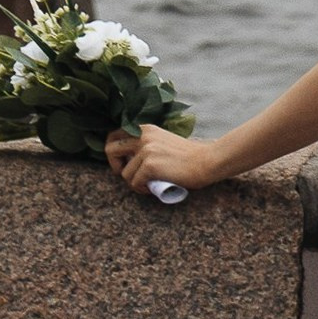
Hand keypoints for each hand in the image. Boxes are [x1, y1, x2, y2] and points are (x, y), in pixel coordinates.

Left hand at [105, 124, 223, 195]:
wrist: (207, 161)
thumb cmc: (189, 156)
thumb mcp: (164, 141)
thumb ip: (147, 145)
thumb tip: (129, 159)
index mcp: (145, 129)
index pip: (114, 135)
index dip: (115, 152)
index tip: (124, 162)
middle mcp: (143, 136)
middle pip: (110, 150)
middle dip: (116, 166)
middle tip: (129, 174)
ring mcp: (145, 150)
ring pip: (125, 173)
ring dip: (135, 183)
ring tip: (150, 184)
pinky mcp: (149, 165)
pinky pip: (135, 183)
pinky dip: (143, 189)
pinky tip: (154, 188)